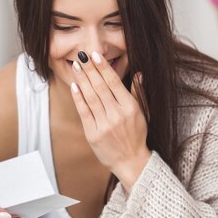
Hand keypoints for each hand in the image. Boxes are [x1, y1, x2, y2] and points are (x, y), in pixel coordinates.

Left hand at [70, 51, 150, 190]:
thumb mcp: (143, 113)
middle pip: (100, 87)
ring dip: (82, 80)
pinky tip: (74, 86)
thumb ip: (138, 93)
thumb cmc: (137, 136)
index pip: (114, 83)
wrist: (131, 162)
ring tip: (76, 67)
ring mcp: (104, 125)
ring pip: (91, 97)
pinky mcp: (93, 134)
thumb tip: (138, 73)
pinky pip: (84, 112)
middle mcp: (117, 115)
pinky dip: (78, 98)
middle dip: (90, 70)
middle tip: (81, 56)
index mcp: (130, 108)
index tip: (95, 55)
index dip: (103, 68)